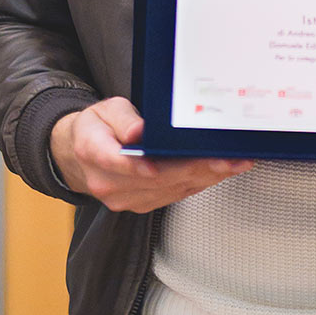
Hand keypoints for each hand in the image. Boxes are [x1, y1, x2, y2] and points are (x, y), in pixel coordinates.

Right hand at [49, 96, 253, 212]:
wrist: (80, 156)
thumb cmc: (96, 128)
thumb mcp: (103, 110)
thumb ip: (122, 119)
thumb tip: (138, 134)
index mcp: (94, 153)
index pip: (119, 162)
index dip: (145, 166)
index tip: (166, 164)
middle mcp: (110, 183)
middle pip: (158, 179)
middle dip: (196, 168)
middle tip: (227, 158)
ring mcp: (127, 199)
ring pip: (172, 190)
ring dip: (206, 178)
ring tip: (234, 164)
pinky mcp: (143, 204)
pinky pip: (175, 195)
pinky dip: (200, 183)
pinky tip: (221, 172)